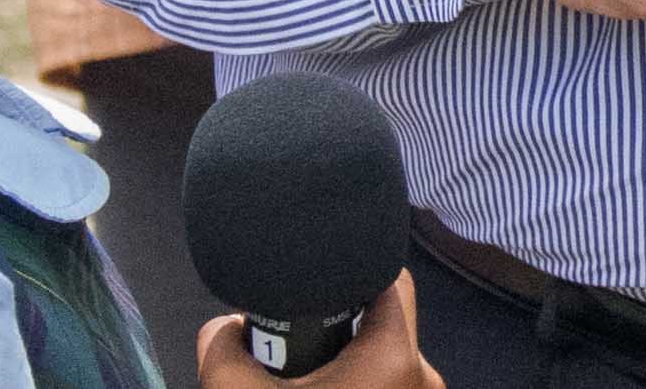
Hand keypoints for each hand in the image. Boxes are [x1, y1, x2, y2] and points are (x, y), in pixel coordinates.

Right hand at [197, 272, 440, 387]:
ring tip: (309, 360)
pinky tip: (322, 383)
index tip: (316, 274)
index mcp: (395, 357)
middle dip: (346, 311)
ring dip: (353, 347)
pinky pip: (388, 374)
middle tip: (303, 323)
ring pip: (388, 348)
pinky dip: (359, 372)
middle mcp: (423, 375)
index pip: (389, 278)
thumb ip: (222, 353)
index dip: (351, 267)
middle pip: (388, 314)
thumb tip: (222, 325)